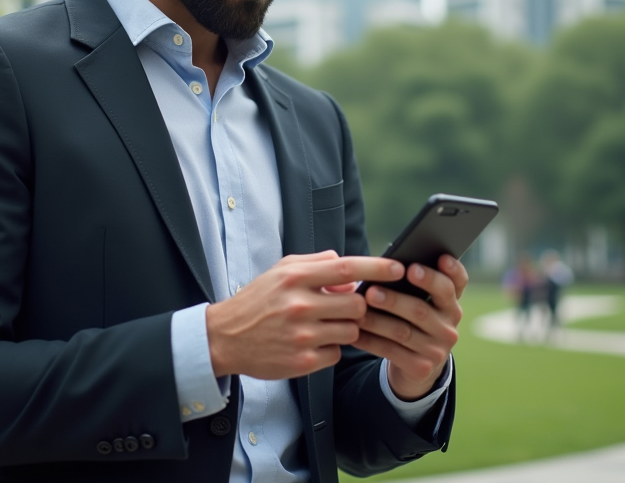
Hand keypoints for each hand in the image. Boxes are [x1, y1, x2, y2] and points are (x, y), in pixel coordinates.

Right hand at [205, 250, 404, 379]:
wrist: (225, 338)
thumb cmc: (258, 300)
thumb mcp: (281, 271)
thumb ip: (317, 264)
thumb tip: (348, 270)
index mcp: (295, 278)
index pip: (346, 269)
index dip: (377, 268)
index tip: (399, 269)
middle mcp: (299, 305)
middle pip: (357, 304)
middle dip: (358, 306)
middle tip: (344, 307)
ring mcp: (302, 335)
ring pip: (351, 331)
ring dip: (346, 328)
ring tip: (325, 324)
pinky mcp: (302, 361)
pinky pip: (337, 354)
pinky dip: (331, 349)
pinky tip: (313, 343)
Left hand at [352, 254, 467, 400]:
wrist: (416, 363)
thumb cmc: (410, 319)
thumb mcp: (419, 301)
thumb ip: (409, 283)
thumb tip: (381, 266)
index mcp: (450, 301)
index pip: (457, 282)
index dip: (452, 269)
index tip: (439, 257)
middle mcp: (449, 324)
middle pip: (422, 309)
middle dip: (395, 299)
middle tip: (372, 291)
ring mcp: (437, 348)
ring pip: (404, 332)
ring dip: (377, 321)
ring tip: (357, 311)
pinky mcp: (422, 367)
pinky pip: (392, 352)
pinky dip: (370, 341)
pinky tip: (354, 333)